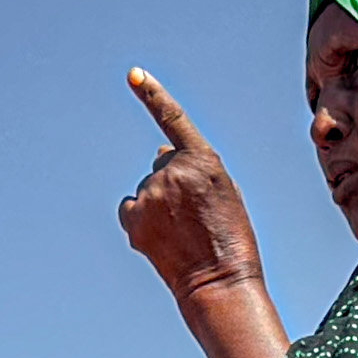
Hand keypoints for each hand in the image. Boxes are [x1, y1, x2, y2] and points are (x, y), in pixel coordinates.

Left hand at [118, 70, 292, 357]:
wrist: (218, 282)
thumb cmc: (228, 239)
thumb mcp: (223, 192)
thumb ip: (193, 168)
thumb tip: (155, 154)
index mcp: (203, 160)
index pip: (172, 118)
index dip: (152, 94)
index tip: (134, 75)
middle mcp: (172, 171)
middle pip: (162, 166)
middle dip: (173, 184)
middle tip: (195, 218)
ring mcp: (150, 194)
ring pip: (147, 189)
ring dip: (158, 205)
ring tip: (182, 233)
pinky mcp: (133, 217)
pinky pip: (130, 208)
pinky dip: (140, 220)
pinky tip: (160, 239)